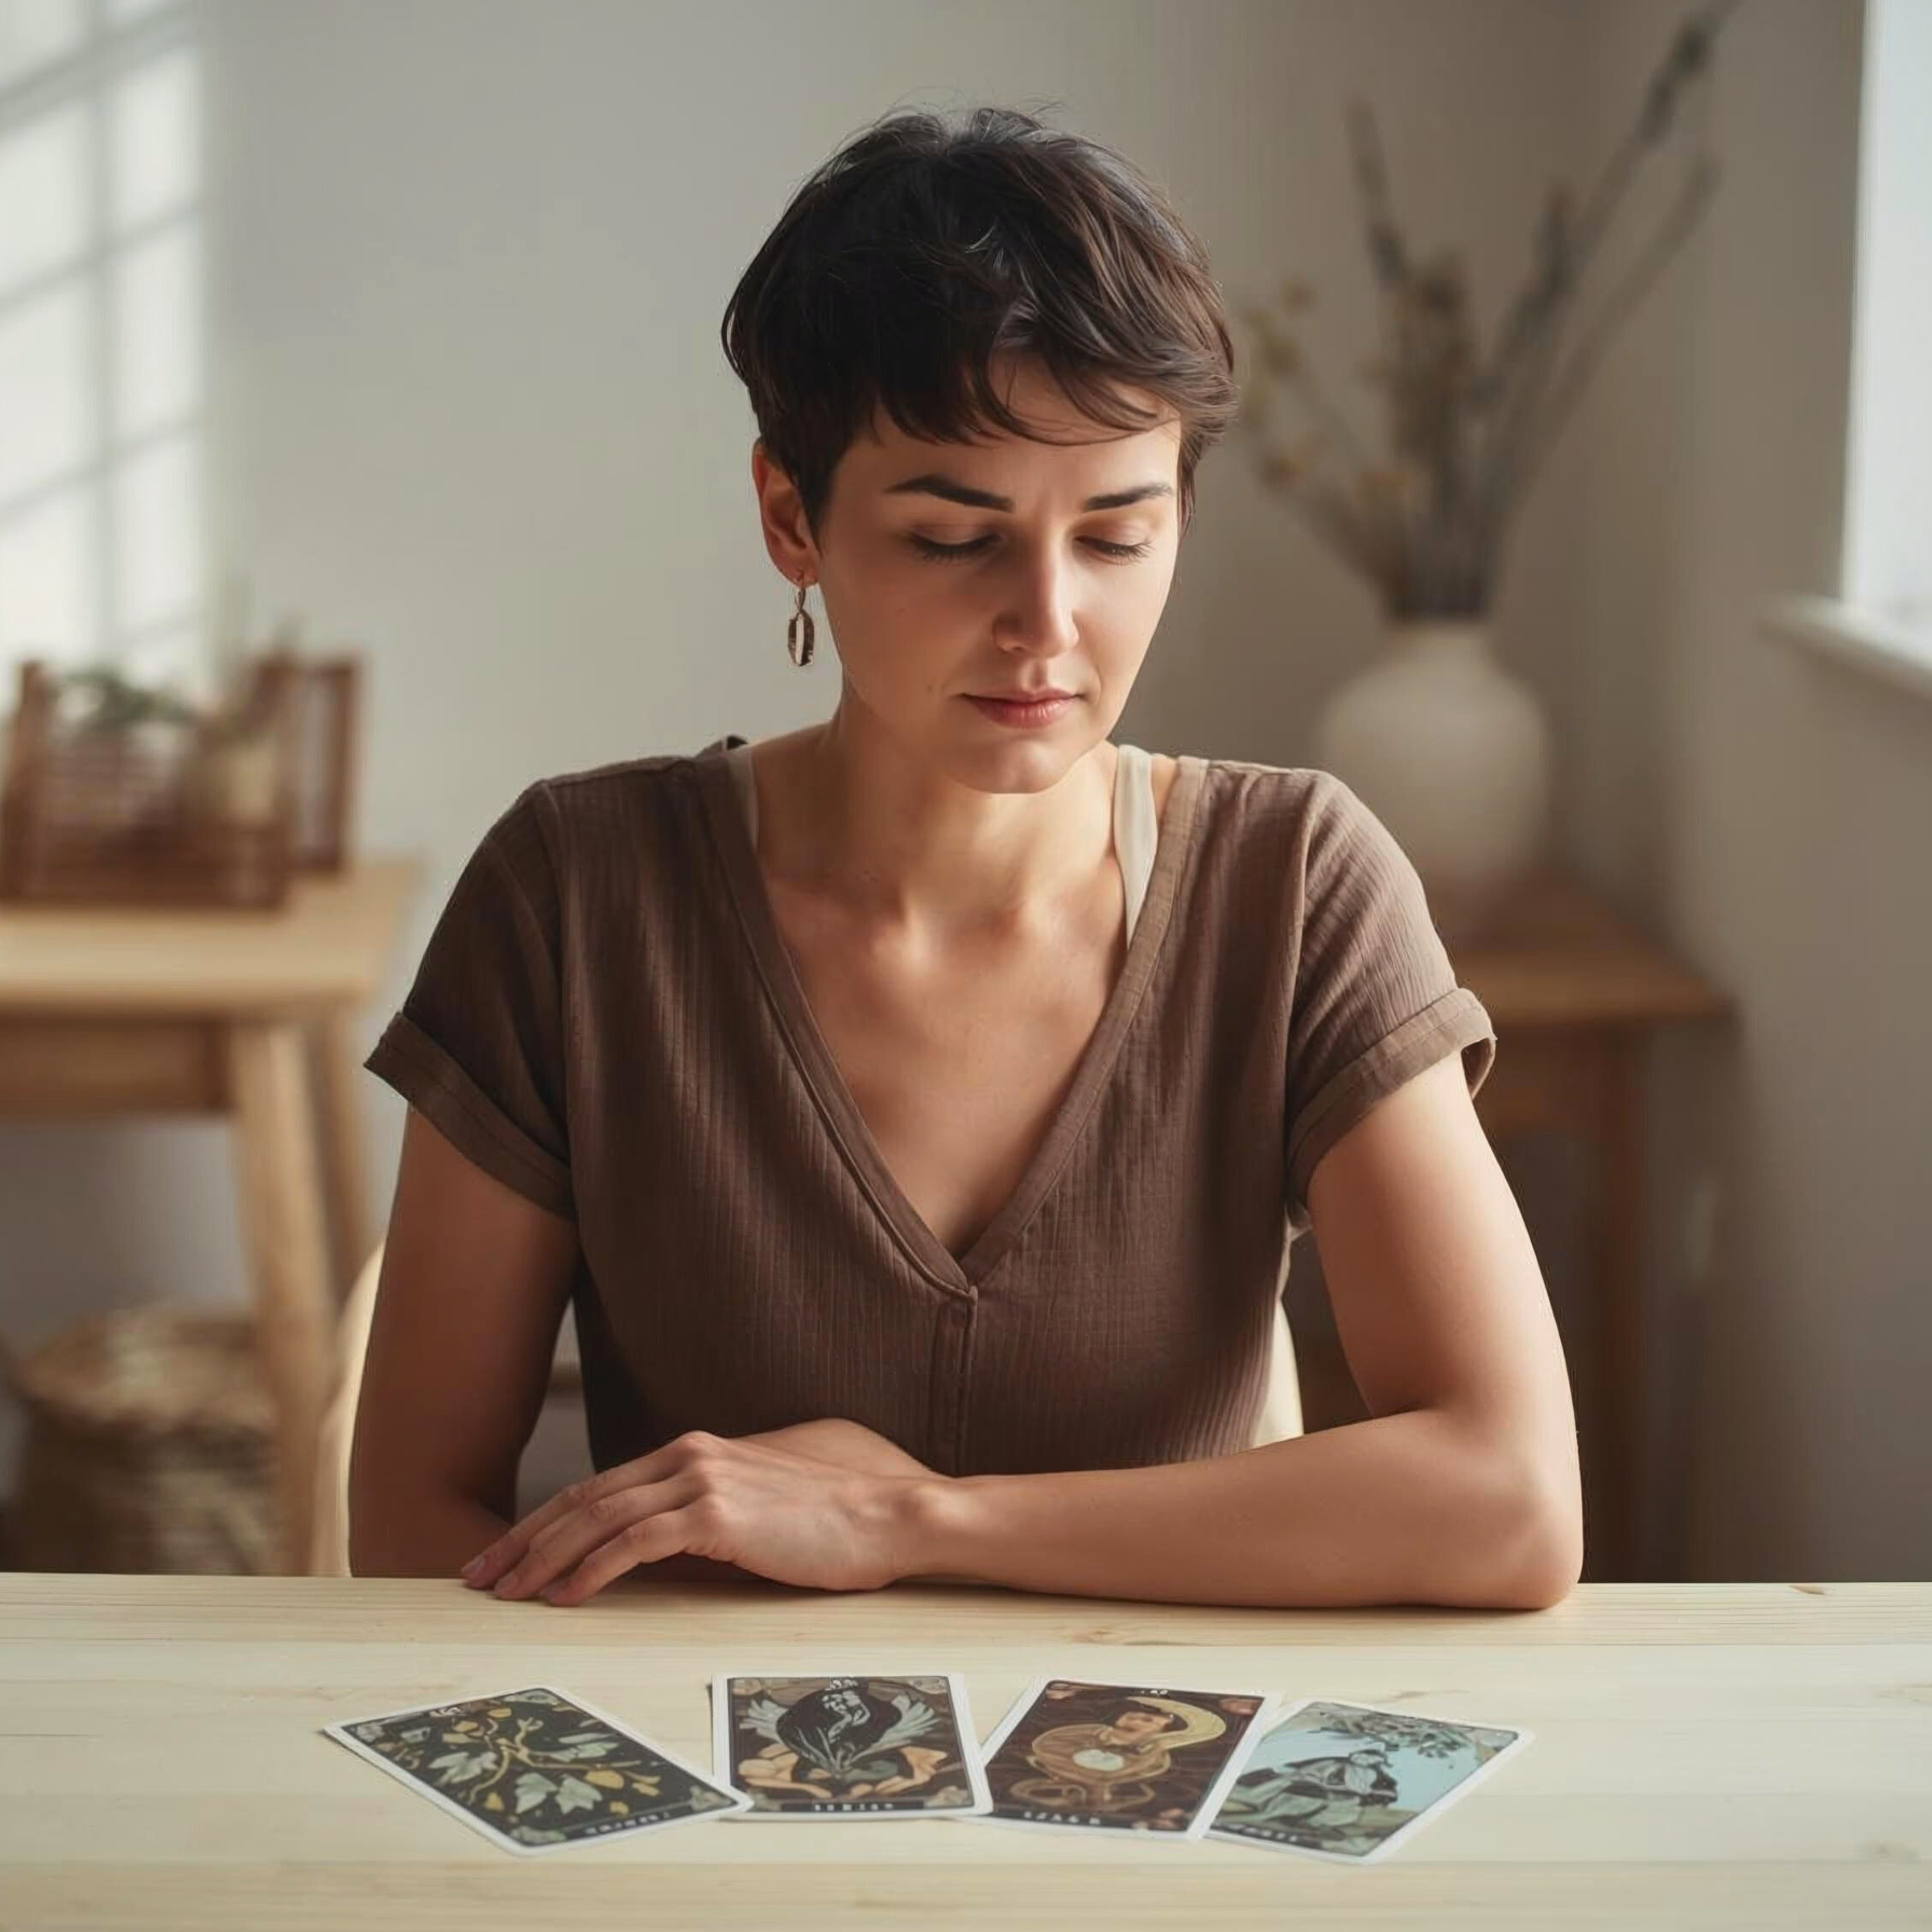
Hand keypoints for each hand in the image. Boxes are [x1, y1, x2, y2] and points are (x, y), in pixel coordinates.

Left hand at [460, 1422, 935, 1605]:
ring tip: (508, 1592)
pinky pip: (636, 1543)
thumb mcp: (754, 1506)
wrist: (886, 1515)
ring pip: (598, 1518)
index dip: (545, 1520)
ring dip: (544, 1558)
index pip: (599, 1486)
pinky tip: (566, 1594)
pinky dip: (592, 1569)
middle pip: (584, 1497)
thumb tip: (656, 1549)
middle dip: (525, 1538)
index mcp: (694, 1450)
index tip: (506, 1552)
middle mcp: (689, 1454)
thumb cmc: (830, 1520)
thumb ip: (703, 1513)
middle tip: (481, 1575)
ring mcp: (703, 1479)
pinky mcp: (718, 1513)